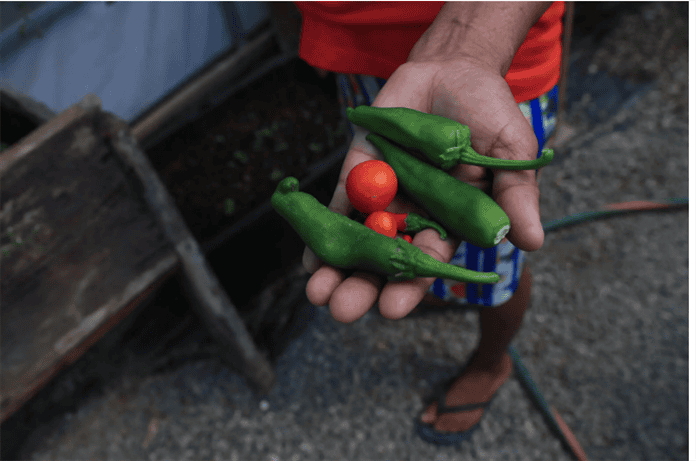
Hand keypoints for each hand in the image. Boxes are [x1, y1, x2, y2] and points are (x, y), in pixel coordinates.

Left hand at [303, 57, 543, 322]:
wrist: (453, 71)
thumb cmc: (489, 115)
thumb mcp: (511, 155)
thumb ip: (515, 197)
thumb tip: (531, 242)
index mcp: (450, 222)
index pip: (428, 262)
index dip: (410, 285)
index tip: (390, 309)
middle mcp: (413, 217)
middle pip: (385, 260)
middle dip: (362, 286)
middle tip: (341, 310)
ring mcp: (383, 196)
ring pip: (356, 239)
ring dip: (336, 266)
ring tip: (316, 293)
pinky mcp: (359, 173)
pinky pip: (339, 204)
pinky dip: (323, 227)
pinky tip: (308, 255)